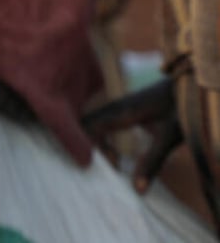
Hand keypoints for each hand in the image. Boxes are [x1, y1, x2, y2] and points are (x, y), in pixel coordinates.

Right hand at [82, 77, 181, 192]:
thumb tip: (137, 190)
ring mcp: (114, 104)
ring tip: (112, 164)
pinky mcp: (119, 106)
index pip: (89, 130)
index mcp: (119, 112)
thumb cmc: (179, 109)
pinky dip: (100, 138)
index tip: (110, 168)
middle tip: (107, 169)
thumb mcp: (168, 138)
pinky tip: (114, 152)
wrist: (186, 83)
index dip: (92, 151)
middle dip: (89, 149)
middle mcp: (112, 106)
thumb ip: (151, 162)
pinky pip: (99, 122)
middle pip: (86, 126)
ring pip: (91, 123)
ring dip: (95, 144)